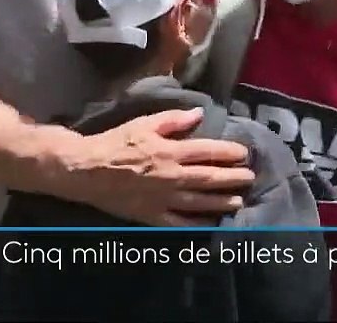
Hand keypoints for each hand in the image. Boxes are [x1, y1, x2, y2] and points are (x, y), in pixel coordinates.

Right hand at [69, 108, 255, 225]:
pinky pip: (179, 222)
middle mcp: (171, 176)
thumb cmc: (116, 142)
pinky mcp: (152, 215)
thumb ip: (174, 120)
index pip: (207, 152)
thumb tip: (200, 114)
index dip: (229, 152)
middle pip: (209, 178)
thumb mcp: (144, 123)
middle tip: (250, 178)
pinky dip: (197, 224)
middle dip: (233, 178)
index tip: (243, 153)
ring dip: (221, 201)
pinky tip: (210, 223)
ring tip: (238, 201)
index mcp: (170, 151)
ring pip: (200, 202)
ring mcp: (163, 199)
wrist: (87, 170)